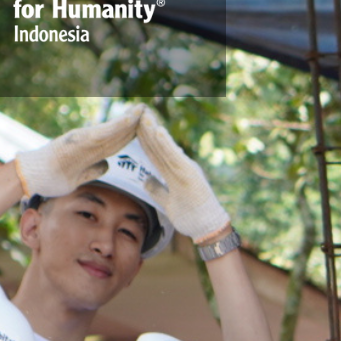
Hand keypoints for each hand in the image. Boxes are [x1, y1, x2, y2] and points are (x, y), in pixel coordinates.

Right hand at [14, 109, 140, 199]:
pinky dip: (117, 126)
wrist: (31, 176)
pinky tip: (130, 119)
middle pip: (118, 133)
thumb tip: (105, 165)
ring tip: (143, 109)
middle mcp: (88, 141)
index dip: (132, 133)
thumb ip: (93, 169)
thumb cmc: (52, 177)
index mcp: (91, 150)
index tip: (148, 127)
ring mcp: (84, 140)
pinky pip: (103, 133)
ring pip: (113, 130)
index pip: (117, 141)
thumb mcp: (79, 176)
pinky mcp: (79, 142)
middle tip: (151, 111)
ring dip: (129, 120)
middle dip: (135, 122)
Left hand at [135, 108, 231, 245]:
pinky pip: (174, 156)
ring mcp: (186, 169)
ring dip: (153, 131)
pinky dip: (166, 143)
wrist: (207, 228)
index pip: (155, 154)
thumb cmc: (192, 217)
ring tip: (143, 116)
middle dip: (146, 130)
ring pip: (165, 147)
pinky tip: (157, 130)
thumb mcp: (167, 203)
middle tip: (135, 112)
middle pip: (159, 146)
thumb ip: (157, 189)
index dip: (144, 140)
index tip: (133, 126)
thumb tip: (145, 180)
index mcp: (176, 173)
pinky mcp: (189, 173)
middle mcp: (181, 167)